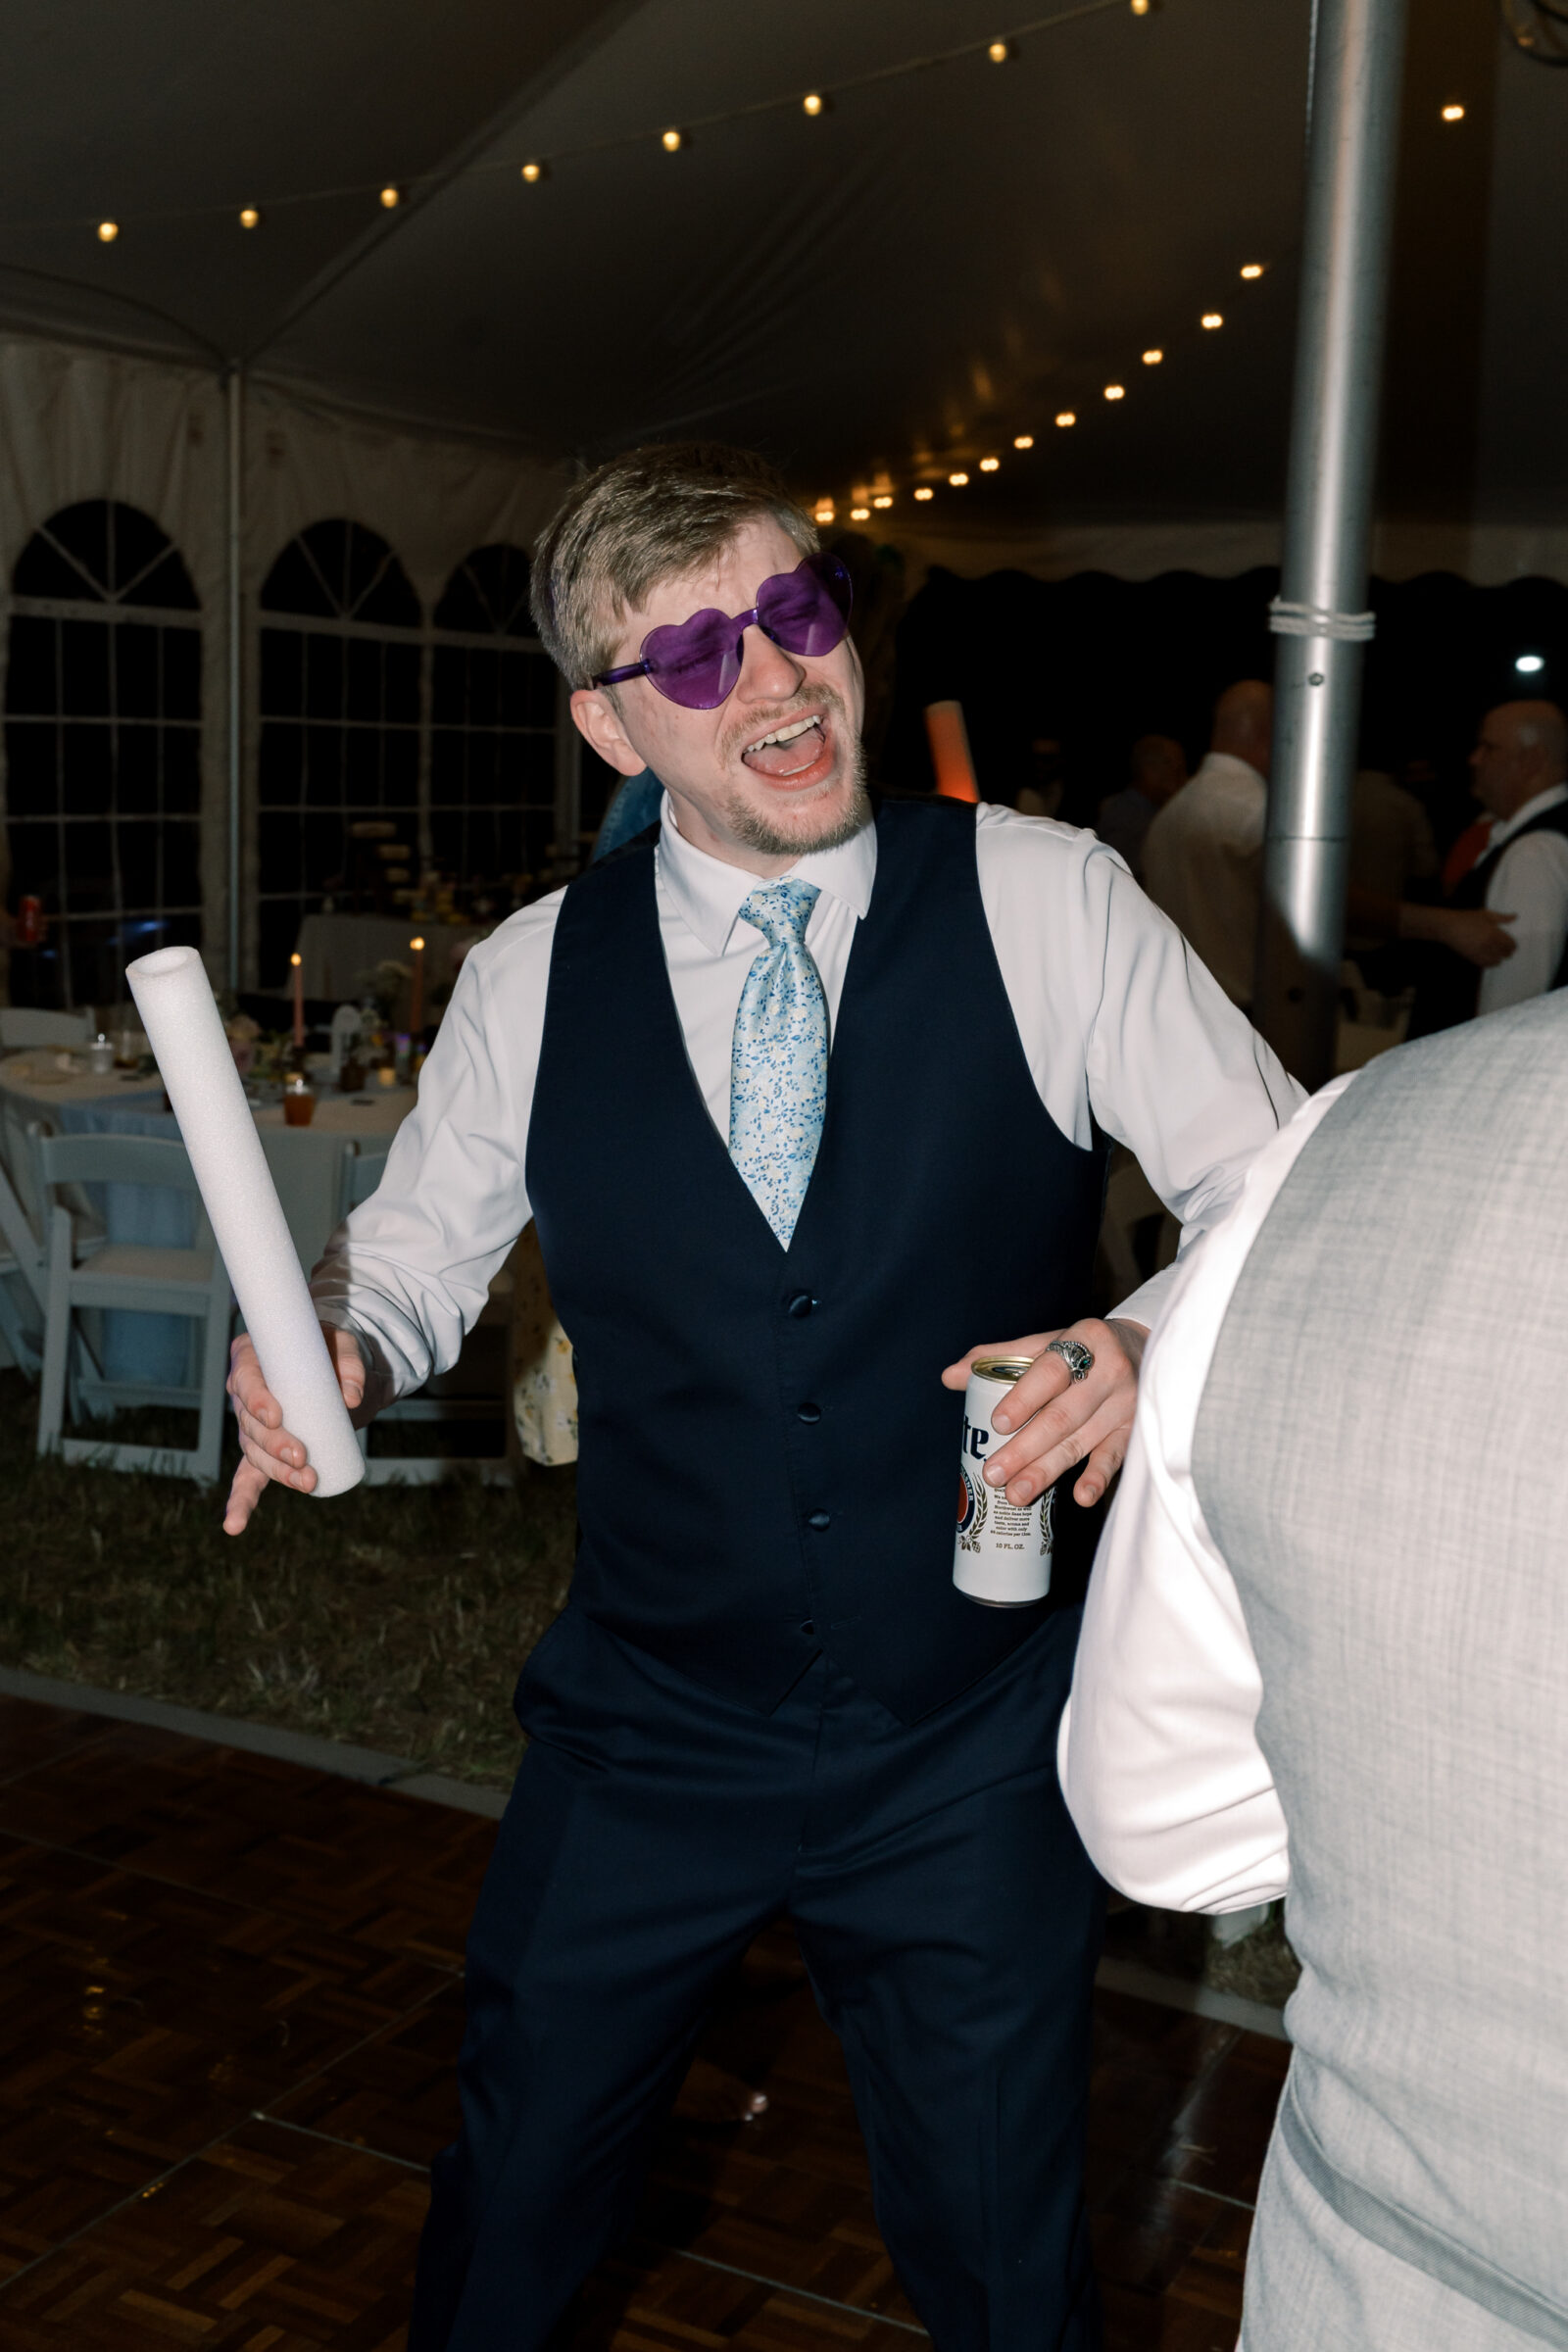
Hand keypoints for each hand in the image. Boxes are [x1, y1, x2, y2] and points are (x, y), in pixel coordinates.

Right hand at [223, 1326, 364, 1534]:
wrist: (338, 1371)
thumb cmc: (333, 1351)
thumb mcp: (346, 1344)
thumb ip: (351, 1365)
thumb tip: (351, 1399)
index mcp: (253, 1358)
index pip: (245, 1380)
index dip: (256, 1401)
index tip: (276, 1417)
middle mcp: (245, 1393)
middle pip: (249, 1424)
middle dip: (273, 1445)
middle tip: (301, 1456)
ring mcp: (252, 1425)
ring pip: (254, 1452)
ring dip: (277, 1471)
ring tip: (307, 1482)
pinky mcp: (266, 1449)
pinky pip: (248, 1476)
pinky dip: (242, 1500)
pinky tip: (234, 1525)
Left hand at [941, 1318, 1148, 1510]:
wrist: (1149, 1350)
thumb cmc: (1084, 1348)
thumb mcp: (1048, 1341)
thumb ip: (1000, 1356)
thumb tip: (949, 1376)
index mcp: (1084, 1340)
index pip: (1051, 1371)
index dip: (1024, 1397)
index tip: (998, 1423)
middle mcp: (1109, 1372)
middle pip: (1062, 1415)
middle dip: (1025, 1448)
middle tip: (994, 1473)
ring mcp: (1126, 1404)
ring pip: (1081, 1441)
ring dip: (1048, 1470)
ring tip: (1016, 1493)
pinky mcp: (1137, 1429)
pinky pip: (1116, 1456)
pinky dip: (1098, 1477)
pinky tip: (1080, 1497)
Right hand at [1435, 906, 1516, 967]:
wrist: (1449, 927)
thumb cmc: (1467, 918)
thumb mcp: (1486, 914)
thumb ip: (1502, 917)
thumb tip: (1516, 917)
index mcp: (1494, 933)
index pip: (1510, 944)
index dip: (1513, 946)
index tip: (1512, 945)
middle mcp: (1489, 945)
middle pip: (1505, 954)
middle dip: (1507, 952)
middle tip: (1506, 950)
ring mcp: (1481, 952)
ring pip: (1497, 961)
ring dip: (1499, 958)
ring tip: (1497, 954)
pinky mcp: (1473, 958)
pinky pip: (1486, 964)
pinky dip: (1491, 963)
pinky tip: (1490, 958)